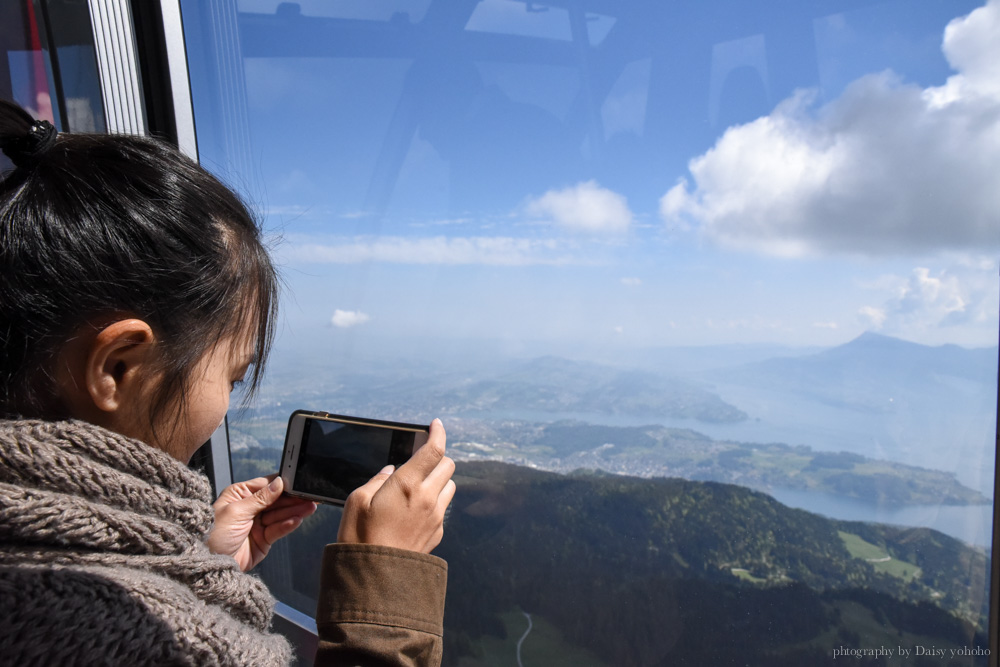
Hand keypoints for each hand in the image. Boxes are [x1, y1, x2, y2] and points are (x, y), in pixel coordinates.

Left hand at [207, 475, 317, 571]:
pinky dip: (288, 525)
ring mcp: (257, 524)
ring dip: (295, 511)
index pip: (265, 485)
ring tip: (310, 507)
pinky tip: (297, 519)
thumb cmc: (212, 534)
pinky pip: (278, 530)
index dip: (282, 484)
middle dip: (293, 499)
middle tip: (309, 496)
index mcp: (239, 495)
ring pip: (280, 515)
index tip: (298, 483)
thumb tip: (279, 483)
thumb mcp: (236, 511)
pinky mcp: (263, 540)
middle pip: (276, 500)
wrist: (207, 564)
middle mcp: (249, 508)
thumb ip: (260, 498)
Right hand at [338, 418, 455, 553]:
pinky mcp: (437, 533)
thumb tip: (389, 471)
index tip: (436, 425)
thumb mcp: (356, 502)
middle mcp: (427, 498)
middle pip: (448, 465)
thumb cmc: (360, 539)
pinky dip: (435, 501)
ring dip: (439, 479)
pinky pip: (443, 508)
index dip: (438, 433)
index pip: (434, 450)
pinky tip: (416, 509)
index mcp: (407, 485)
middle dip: (437, 457)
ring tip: (418, 484)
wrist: (376, 580)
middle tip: (421, 460)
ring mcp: (435, 517)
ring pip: (450, 485)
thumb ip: (376, 480)